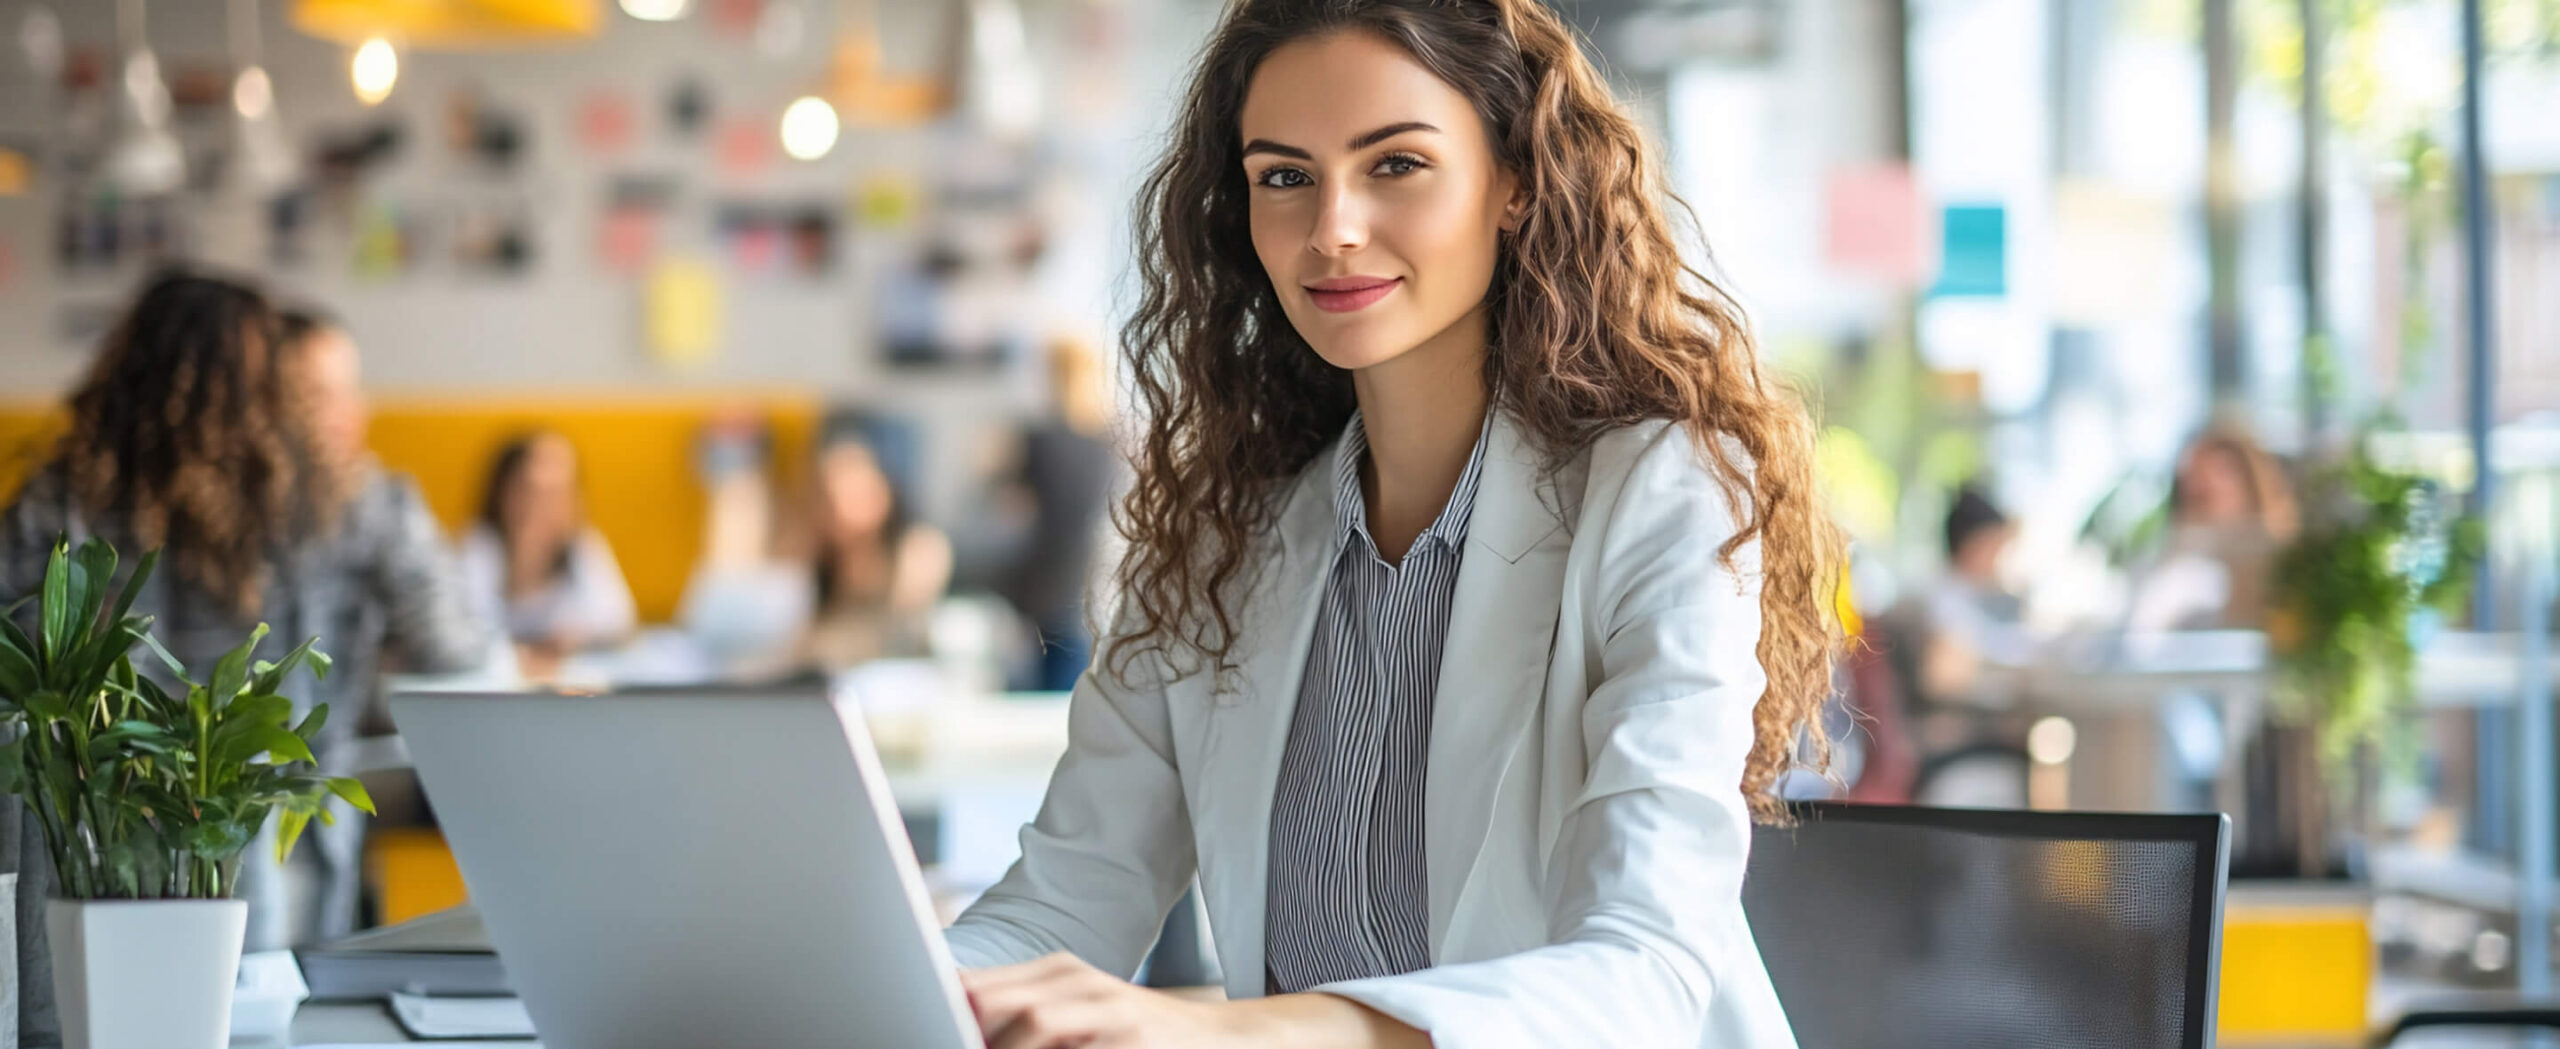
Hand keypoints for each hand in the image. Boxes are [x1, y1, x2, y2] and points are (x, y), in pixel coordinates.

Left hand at [960, 953, 1245, 1048]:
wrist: (1221, 1038)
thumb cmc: (1136, 1034)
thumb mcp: (1078, 1009)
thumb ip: (1024, 1007)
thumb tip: (960, 1009)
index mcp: (1058, 973)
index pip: (980, 987)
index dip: (947, 1012)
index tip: (924, 1026)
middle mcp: (1081, 984)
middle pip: (1001, 1003)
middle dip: (970, 1032)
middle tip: (948, 1041)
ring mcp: (1109, 1012)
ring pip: (1034, 1026)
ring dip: (1007, 1046)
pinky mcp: (1132, 1038)